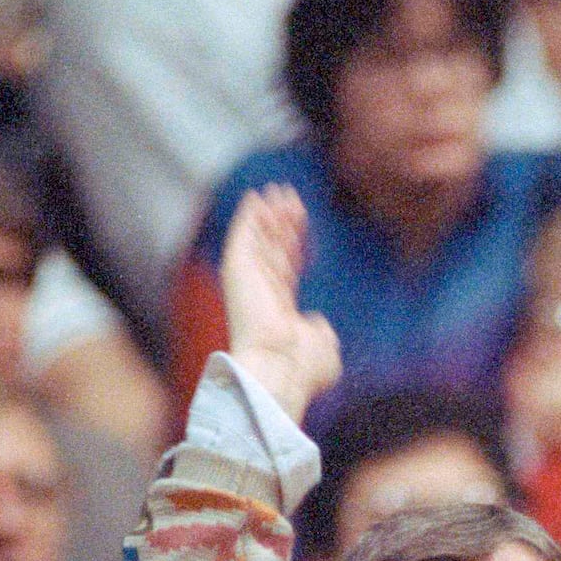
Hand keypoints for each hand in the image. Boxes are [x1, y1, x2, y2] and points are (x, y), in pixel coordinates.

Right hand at [219, 185, 341, 423]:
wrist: (280, 370)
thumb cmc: (303, 368)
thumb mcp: (323, 348)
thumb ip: (322, 333)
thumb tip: (320, 325)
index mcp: (278, 310)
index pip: (285, 268)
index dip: (293, 243)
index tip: (301, 221)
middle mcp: (260, 294)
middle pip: (271, 249)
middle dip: (281, 223)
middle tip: (291, 197)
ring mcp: (247, 282)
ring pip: (257, 239)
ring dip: (268, 213)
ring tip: (282, 190)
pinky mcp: (237, 271)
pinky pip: (241, 236)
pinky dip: (247, 216)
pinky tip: (257, 196)